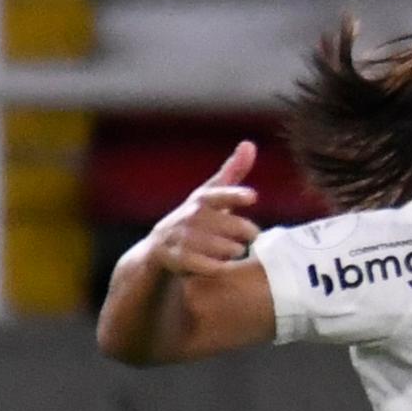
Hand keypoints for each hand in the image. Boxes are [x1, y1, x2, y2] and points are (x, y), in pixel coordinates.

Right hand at [149, 140, 261, 277]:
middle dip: (243, 230)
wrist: (159, 248)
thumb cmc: (196, 219)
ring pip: (217, 246)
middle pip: (225, 224)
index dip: (235, 196)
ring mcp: (180, 237)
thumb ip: (233, 173)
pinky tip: (222, 266)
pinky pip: (201, 264)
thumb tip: (250, 144)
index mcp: (202, 199)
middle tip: (253, 235)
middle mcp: (189, 216)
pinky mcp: (175, 258)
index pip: (219, 194)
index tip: (253, 197)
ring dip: (231, 249)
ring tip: (236, 250)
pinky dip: (214, 266)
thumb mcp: (211, 195)